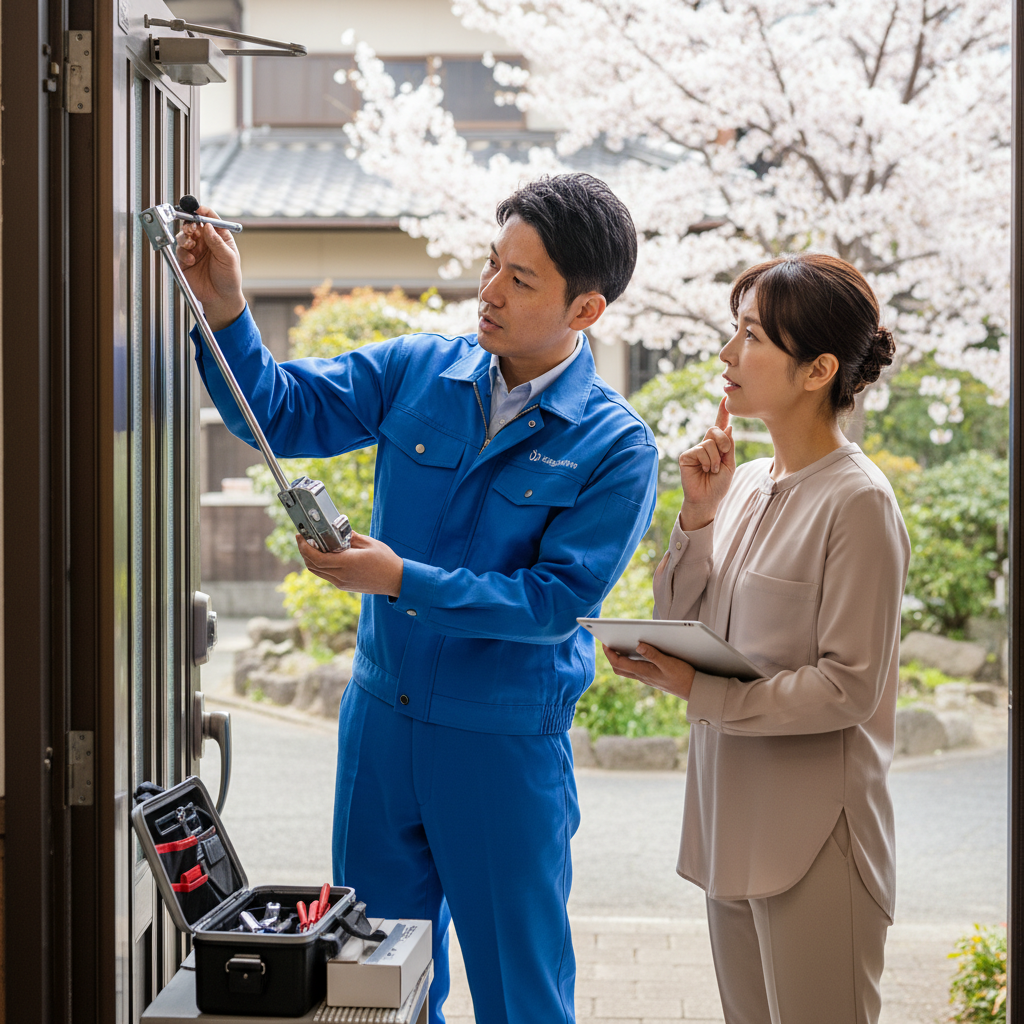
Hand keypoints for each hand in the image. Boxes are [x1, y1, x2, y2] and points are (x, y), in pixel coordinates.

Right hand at [175, 205, 245, 330]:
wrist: (220, 298)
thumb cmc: (229, 278)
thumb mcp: (228, 258)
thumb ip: (217, 242)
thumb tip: (208, 225)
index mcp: (219, 236)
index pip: (209, 217)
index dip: (202, 211)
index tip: (197, 210)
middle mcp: (206, 240)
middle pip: (192, 223)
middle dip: (189, 223)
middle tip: (190, 229)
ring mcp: (194, 249)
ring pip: (183, 235)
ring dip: (185, 238)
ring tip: (192, 246)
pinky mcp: (185, 260)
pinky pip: (179, 250)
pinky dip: (184, 253)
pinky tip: (192, 261)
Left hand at [296, 532, 403, 597]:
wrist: (396, 581)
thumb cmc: (386, 561)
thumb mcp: (369, 543)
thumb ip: (351, 537)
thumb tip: (338, 529)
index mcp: (346, 563)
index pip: (316, 558)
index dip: (304, 547)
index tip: (300, 536)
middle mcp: (341, 576)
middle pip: (312, 565)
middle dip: (303, 551)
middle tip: (302, 538)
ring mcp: (342, 583)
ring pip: (317, 572)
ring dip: (310, 559)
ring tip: (311, 545)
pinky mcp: (344, 585)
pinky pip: (326, 575)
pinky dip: (320, 565)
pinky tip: (324, 555)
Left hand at [602, 642, 695, 700]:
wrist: (694, 690)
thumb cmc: (683, 676)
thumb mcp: (669, 663)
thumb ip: (653, 654)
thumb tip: (638, 645)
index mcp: (643, 672)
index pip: (619, 663)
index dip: (609, 654)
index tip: (604, 643)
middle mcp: (642, 676)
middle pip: (619, 668)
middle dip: (611, 657)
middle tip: (608, 644)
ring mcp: (647, 678)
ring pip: (626, 670)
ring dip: (619, 660)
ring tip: (618, 646)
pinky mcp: (653, 678)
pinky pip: (635, 671)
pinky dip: (630, 662)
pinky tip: (635, 654)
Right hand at [677, 397, 733, 530]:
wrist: (707, 500)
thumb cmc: (718, 485)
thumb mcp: (729, 464)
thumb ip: (729, 446)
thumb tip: (729, 426)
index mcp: (717, 447)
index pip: (720, 427)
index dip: (722, 413)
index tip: (725, 399)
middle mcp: (705, 446)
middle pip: (715, 430)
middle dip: (723, 442)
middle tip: (723, 456)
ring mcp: (694, 450)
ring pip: (709, 443)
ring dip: (715, 459)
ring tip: (711, 470)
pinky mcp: (686, 456)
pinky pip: (700, 450)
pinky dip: (706, 461)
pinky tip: (703, 470)